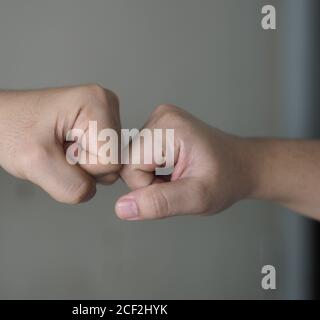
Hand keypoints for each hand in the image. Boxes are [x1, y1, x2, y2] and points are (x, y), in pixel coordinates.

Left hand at [0, 85, 120, 202]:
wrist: (0, 122)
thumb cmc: (11, 130)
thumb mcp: (35, 162)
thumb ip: (70, 186)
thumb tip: (91, 192)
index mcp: (98, 102)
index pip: (111, 162)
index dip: (81, 166)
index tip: (57, 148)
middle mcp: (107, 105)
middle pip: (112, 165)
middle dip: (80, 167)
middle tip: (55, 150)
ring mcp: (104, 117)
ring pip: (106, 168)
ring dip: (77, 167)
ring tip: (57, 148)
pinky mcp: (98, 129)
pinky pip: (99, 164)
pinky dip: (78, 165)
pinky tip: (62, 149)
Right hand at [116, 104, 254, 219]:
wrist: (243, 165)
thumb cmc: (227, 179)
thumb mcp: (197, 197)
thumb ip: (160, 203)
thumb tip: (122, 208)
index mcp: (168, 127)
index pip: (129, 168)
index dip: (148, 188)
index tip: (176, 187)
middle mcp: (160, 116)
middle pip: (128, 163)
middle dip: (149, 183)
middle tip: (178, 183)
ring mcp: (158, 119)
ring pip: (131, 162)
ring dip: (150, 178)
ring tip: (178, 176)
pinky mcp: (158, 127)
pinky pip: (138, 157)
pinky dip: (152, 170)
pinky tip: (173, 169)